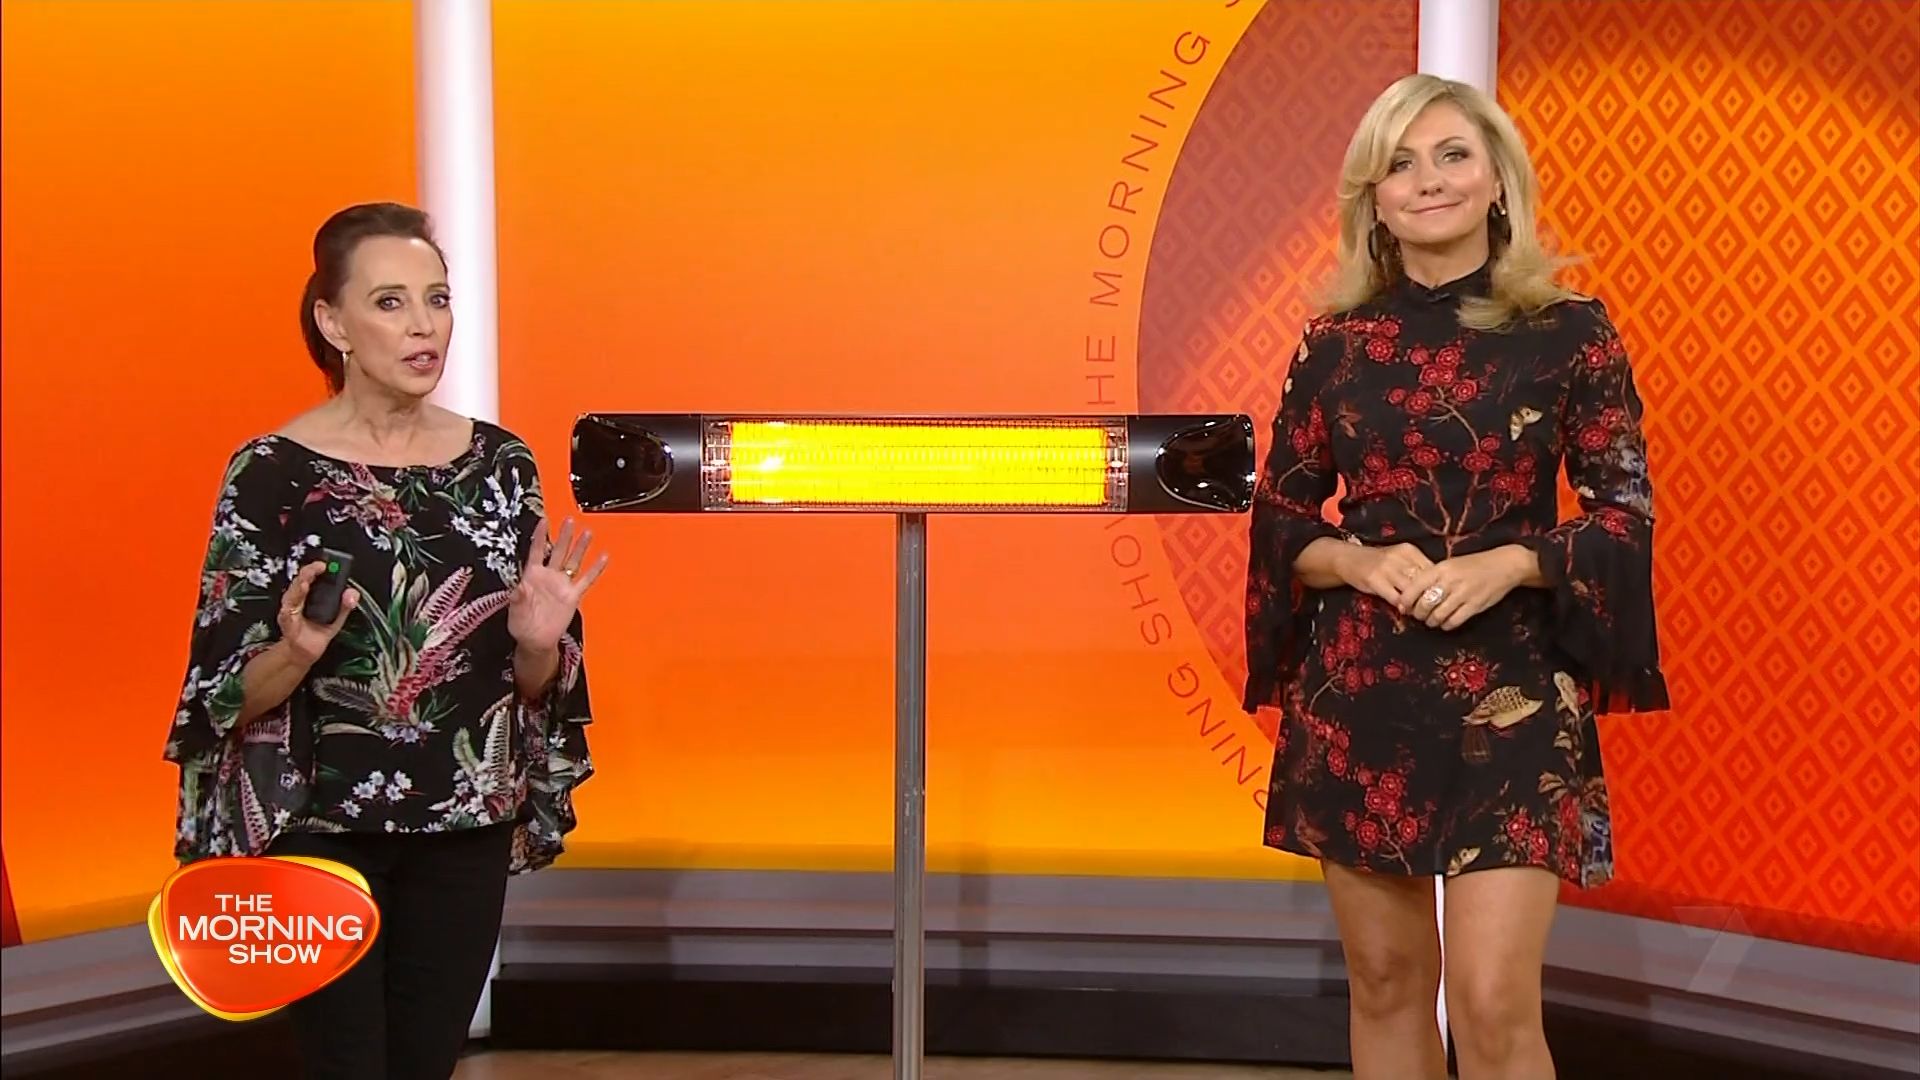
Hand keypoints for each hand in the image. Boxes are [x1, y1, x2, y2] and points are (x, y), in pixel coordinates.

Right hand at [277, 561, 358, 663]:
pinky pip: (287, 615)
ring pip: (292, 595)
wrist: (306, 651)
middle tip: (318, 567)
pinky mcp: (288, 623)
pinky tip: (291, 606)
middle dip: (309, 573)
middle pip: (301, 581)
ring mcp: (291, 610)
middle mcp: (298, 599)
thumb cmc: (318, 630)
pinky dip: (289, 610)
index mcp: (310, 594)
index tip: (326, 564)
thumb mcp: (337, 616)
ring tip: (306, 582)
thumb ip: (346, 603)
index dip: (317, 568)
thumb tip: (352, 593)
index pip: (312, 576)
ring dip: (298, 587)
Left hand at [508, 517, 608, 652]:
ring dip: (580, 547)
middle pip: (558, 551)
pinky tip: (603, 558)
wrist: (535, 641)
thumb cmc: (522, 625)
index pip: (537, 550)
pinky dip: (595, 569)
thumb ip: (518, 598)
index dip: (540, 535)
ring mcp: (562, 585)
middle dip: (564, 535)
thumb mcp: (514, 610)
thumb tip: (518, 588)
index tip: (544, 520)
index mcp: (532, 576)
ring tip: (587, 532)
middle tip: (569, 520)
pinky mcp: (572, 596)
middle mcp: (548, 577)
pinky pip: (586, 580)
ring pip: (573, 561)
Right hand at [1337, 543, 1435, 612]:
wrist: (1348, 559)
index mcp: (1409, 550)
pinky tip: (1402, 610)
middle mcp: (1399, 557)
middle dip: (1428, 597)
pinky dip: (1401, 607)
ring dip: (1416, 604)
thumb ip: (1417, 569)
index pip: (1432, 570)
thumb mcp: (1399, 559)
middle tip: (1430, 608)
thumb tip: (1437, 587)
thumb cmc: (1378, 562)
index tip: (1437, 597)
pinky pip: (1395, 598)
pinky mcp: (1374, 580)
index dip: (1436, 586)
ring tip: (1418, 612)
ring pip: (1411, 591)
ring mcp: (1386, 568)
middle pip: (1423, 581)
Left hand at [1406, 547, 1530, 629]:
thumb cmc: (1473, 565)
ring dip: (1431, 622)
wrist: (1504, 565)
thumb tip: (1412, 595)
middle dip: (1418, 614)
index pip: (1414, 588)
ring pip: (1437, 616)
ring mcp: (1463, 594)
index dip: (1405, 601)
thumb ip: (1432, 577)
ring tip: (1431, 620)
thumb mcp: (1450, 564)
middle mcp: (1450, 581)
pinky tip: (1446, 622)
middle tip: (1419, 615)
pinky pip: (1453, 621)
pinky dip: (1446, 625)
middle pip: (1423, 605)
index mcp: (1441, 568)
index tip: (1403, 607)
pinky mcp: (1475, 606)